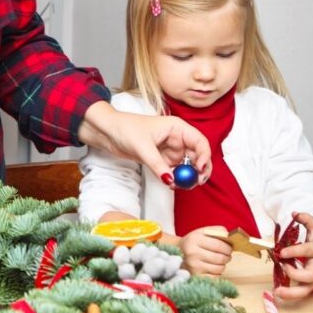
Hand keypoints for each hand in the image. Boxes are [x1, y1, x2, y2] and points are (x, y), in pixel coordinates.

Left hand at [78, 101, 211, 186]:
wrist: (108, 131)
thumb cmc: (125, 128)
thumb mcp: (142, 147)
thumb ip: (157, 164)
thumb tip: (170, 180)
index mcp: (177, 127)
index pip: (200, 142)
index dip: (204, 156)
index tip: (199, 170)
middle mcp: (177, 138)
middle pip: (197, 156)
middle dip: (199, 170)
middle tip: (196, 183)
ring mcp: (170, 149)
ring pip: (186, 165)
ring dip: (186, 177)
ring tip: (178, 185)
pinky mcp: (161, 158)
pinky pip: (174, 170)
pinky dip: (174, 177)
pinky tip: (170, 183)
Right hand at [173, 228, 233, 276]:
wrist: (176, 252)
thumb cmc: (193, 242)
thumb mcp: (202, 232)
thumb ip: (218, 231)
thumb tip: (231, 238)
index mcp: (194, 239)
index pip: (219, 245)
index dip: (228, 248)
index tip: (229, 249)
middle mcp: (192, 252)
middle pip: (220, 258)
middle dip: (227, 257)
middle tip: (226, 255)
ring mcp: (193, 265)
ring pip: (220, 268)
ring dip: (222, 265)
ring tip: (217, 261)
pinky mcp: (195, 276)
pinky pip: (215, 277)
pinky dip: (217, 273)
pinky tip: (212, 268)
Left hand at [273, 212, 312, 300]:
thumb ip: (306, 219)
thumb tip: (294, 213)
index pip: (307, 251)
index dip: (295, 252)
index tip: (281, 252)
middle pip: (309, 275)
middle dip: (294, 272)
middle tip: (282, 265)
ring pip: (306, 289)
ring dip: (292, 292)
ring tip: (277, 291)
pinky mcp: (310, 285)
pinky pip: (301, 293)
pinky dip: (290, 295)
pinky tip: (278, 293)